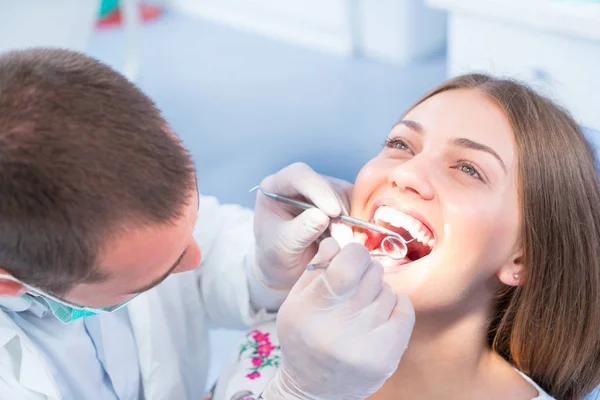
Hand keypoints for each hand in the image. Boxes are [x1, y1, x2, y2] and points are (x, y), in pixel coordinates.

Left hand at [253, 162, 352, 289]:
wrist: (283, 269)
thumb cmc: (275, 256)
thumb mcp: (283, 247)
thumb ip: (300, 231)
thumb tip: (323, 216)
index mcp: (276, 186)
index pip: (299, 175)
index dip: (318, 190)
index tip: (333, 212)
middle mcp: (300, 184)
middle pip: (327, 186)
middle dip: (338, 213)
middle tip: (343, 239)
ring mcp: (320, 191)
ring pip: (344, 196)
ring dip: (348, 221)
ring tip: (342, 245)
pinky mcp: (338, 202)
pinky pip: (354, 207)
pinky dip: (355, 225)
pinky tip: (348, 241)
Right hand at [262, 239, 414, 399]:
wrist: (314, 389)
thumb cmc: (304, 337)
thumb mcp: (296, 300)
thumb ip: (317, 268)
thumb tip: (340, 240)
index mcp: (310, 311)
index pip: (346, 267)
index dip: (353, 253)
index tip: (350, 256)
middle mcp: (338, 331)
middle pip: (371, 274)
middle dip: (365, 269)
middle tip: (355, 282)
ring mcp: (365, 347)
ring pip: (387, 290)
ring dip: (377, 291)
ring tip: (361, 307)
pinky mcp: (387, 358)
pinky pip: (405, 309)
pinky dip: (394, 304)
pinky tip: (378, 315)